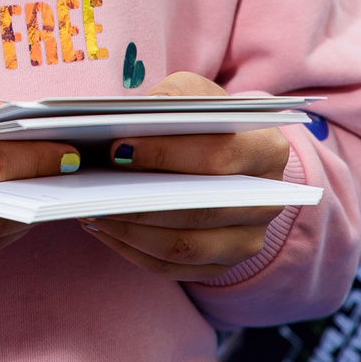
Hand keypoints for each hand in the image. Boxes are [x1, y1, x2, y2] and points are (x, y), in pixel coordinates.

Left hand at [79, 72, 293, 279]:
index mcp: (267, 151)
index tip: (118, 150)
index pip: (218, 157)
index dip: (166, 154)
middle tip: (96, 189)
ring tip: (92, 210)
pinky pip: (172, 268)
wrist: (227, 155)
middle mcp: (266, 201)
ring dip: (131, 230)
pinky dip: (132, 250)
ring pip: (184, 246)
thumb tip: (140, 116)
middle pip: (201, 209)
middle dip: (142, 200)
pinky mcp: (222, 264)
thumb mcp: (195, 93)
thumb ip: (173, 98)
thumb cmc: (204, 120)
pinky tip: (103, 228)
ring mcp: (247, 239)